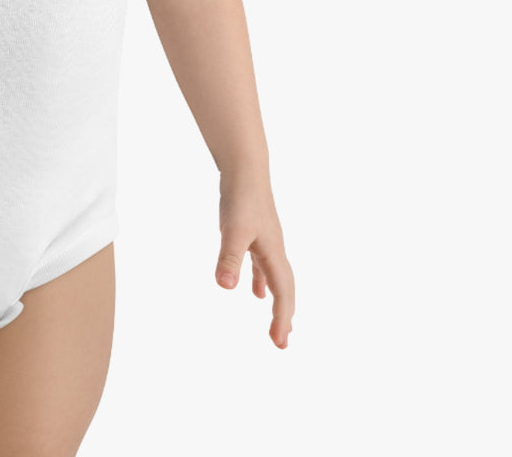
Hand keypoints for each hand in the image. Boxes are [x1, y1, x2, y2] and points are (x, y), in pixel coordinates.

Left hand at [214, 172, 294, 348]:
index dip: (282, 319)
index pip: (283, 293)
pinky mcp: (255, 233)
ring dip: (277, 300)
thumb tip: (226, 288)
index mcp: (273, 253)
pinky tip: (253, 290)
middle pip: (285, 289)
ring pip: (276, 278)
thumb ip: (229, 258)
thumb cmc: (240, 197)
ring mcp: (266, 242)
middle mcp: (274, 250)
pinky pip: (262, 266)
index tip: (279, 343)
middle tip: (282, 341)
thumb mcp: (233, 230)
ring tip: (276, 322)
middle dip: (285, 316)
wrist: (244, 168)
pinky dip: (260, 280)